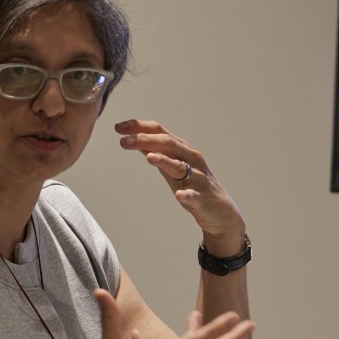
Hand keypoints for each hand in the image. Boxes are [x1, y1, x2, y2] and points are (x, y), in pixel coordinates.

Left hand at [113, 119, 245, 252]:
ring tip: (150, 158)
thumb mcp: (171, 166)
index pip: (160, 132)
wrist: (220, 210)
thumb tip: (136, 139)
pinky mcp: (202, 198)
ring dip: (164, 161)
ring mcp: (198, 178)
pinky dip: (186, 194)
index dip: (139, 127)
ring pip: (181, 166)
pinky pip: (193, 195)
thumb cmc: (193, 184)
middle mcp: (191, 159)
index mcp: (181, 149)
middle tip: (123, 141)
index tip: (118, 127)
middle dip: (146, 140)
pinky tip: (178, 195)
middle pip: (168, 144)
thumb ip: (156, 152)